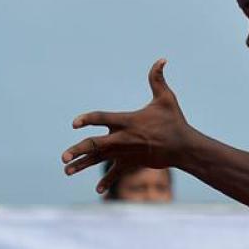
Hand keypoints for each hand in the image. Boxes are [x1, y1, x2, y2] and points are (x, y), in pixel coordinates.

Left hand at [62, 59, 191, 194]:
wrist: (185, 148)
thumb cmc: (175, 122)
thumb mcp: (167, 98)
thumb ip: (158, 79)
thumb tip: (161, 59)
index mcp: (128, 121)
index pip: (102, 118)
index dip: (88, 119)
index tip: (75, 124)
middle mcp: (123, 138)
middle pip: (95, 145)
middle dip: (77, 151)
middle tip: (63, 157)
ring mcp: (126, 153)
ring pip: (100, 160)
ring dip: (82, 165)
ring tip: (66, 170)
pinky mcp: (132, 163)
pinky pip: (117, 173)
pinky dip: (107, 181)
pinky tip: (97, 189)